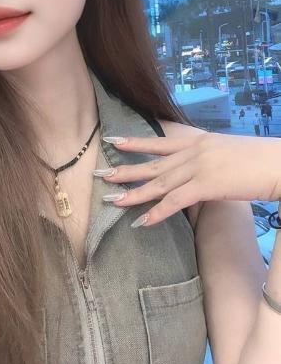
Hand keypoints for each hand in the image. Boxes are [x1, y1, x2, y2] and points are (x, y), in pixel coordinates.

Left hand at [100, 131, 280, 225]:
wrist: (280, 162)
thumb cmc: (260, 160)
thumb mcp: (228, 153)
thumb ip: (208, 159)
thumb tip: (199, 170)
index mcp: (198, 141)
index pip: (160, 142)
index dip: (135, 142)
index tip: (113, 142)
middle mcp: (194, 151)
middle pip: (152, 164)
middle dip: (125, 170)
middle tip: (100, 175)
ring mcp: (199, 167)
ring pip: (158, 183)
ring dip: (133, 193)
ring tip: (111, 201)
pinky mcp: (207, 185)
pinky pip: (175, 201)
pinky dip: (157, 213)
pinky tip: (142, 222)